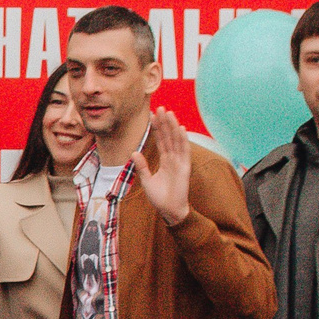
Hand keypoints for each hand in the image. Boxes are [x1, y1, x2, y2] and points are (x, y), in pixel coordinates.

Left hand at [131, 109, 193, 227]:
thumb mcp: (146, 180)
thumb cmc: (159, 197)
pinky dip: (182, 140)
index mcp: (165, 161)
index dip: (157, 128)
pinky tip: (180, 129)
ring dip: (173, 127)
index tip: (152, 115)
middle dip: (164, 122)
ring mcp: (180, 162)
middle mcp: (173, 159)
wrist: (169, 210)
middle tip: (160, 107)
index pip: (161, 141)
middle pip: (168, 137)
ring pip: (176, 140)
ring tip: (169, 113)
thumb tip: (133, 152)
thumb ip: (141, 166)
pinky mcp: (185, 168)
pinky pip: (184, 151)